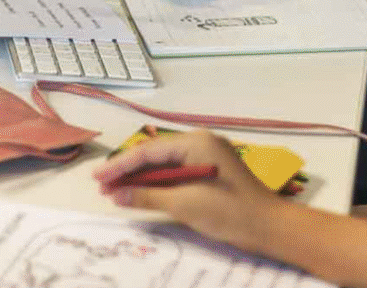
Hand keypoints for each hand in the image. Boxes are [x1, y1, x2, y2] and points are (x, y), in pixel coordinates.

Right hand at [95, 129, 279, 252]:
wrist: (268, 225)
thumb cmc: (228, 211)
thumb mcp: (184, 204)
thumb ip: (149, 196)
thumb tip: (119, 194)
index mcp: (196, 142)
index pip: (150, 151)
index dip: (121, 165)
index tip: (98, 177)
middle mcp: (201, 142)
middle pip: (156, 154)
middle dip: (128, 170)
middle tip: (101, 185)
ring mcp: (207, 155)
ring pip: (165, 164)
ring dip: (141, 178)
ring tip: (115, 191)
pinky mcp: (210, 170)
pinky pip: (178, 172)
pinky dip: (159, 183)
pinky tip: (142, 193)